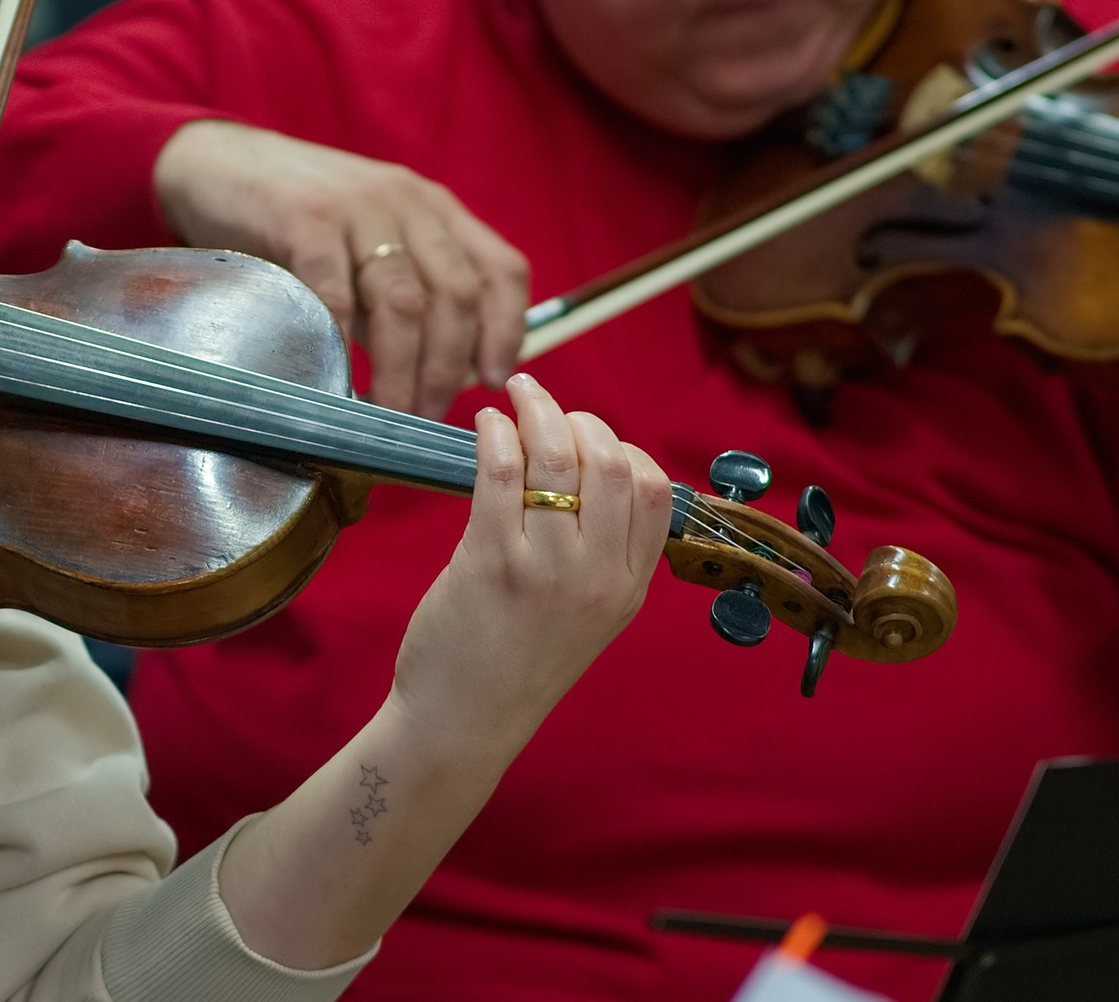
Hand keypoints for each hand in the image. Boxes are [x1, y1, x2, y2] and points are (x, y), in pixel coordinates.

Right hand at [153, 120, 528, 416]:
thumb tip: (430, 372)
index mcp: (434, 208)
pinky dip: (345, 344)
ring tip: (390, 412)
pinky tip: (340, 379)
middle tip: (426, 418)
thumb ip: (400, 291)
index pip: (501, 270)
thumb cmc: (295, 212)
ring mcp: (359, 208)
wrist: (217, 159)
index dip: (507, 331)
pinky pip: (339, 293)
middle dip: (448, 368)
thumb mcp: (367, 239)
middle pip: (455, 296)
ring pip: (404, 302)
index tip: (492, 381)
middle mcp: (408, 203)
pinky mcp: (306, 219)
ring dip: (404, 370)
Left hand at [213, 374, 667, 969]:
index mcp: (629, 587)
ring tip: (516, 395)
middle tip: (547, 411)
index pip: (655, 490)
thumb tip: (585, 466)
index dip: (624, 448)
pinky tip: (486, 424)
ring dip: (537, 411)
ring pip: (559, 458)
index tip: (589, 440)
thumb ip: (599, 552)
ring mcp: (546, 569)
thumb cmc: (517, 662)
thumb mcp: (588, 615)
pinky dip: (496, 434)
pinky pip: (502, 473)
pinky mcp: (490, 562)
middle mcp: (598, 575)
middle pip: (614, 462)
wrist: (464, 723)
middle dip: (582, 420)